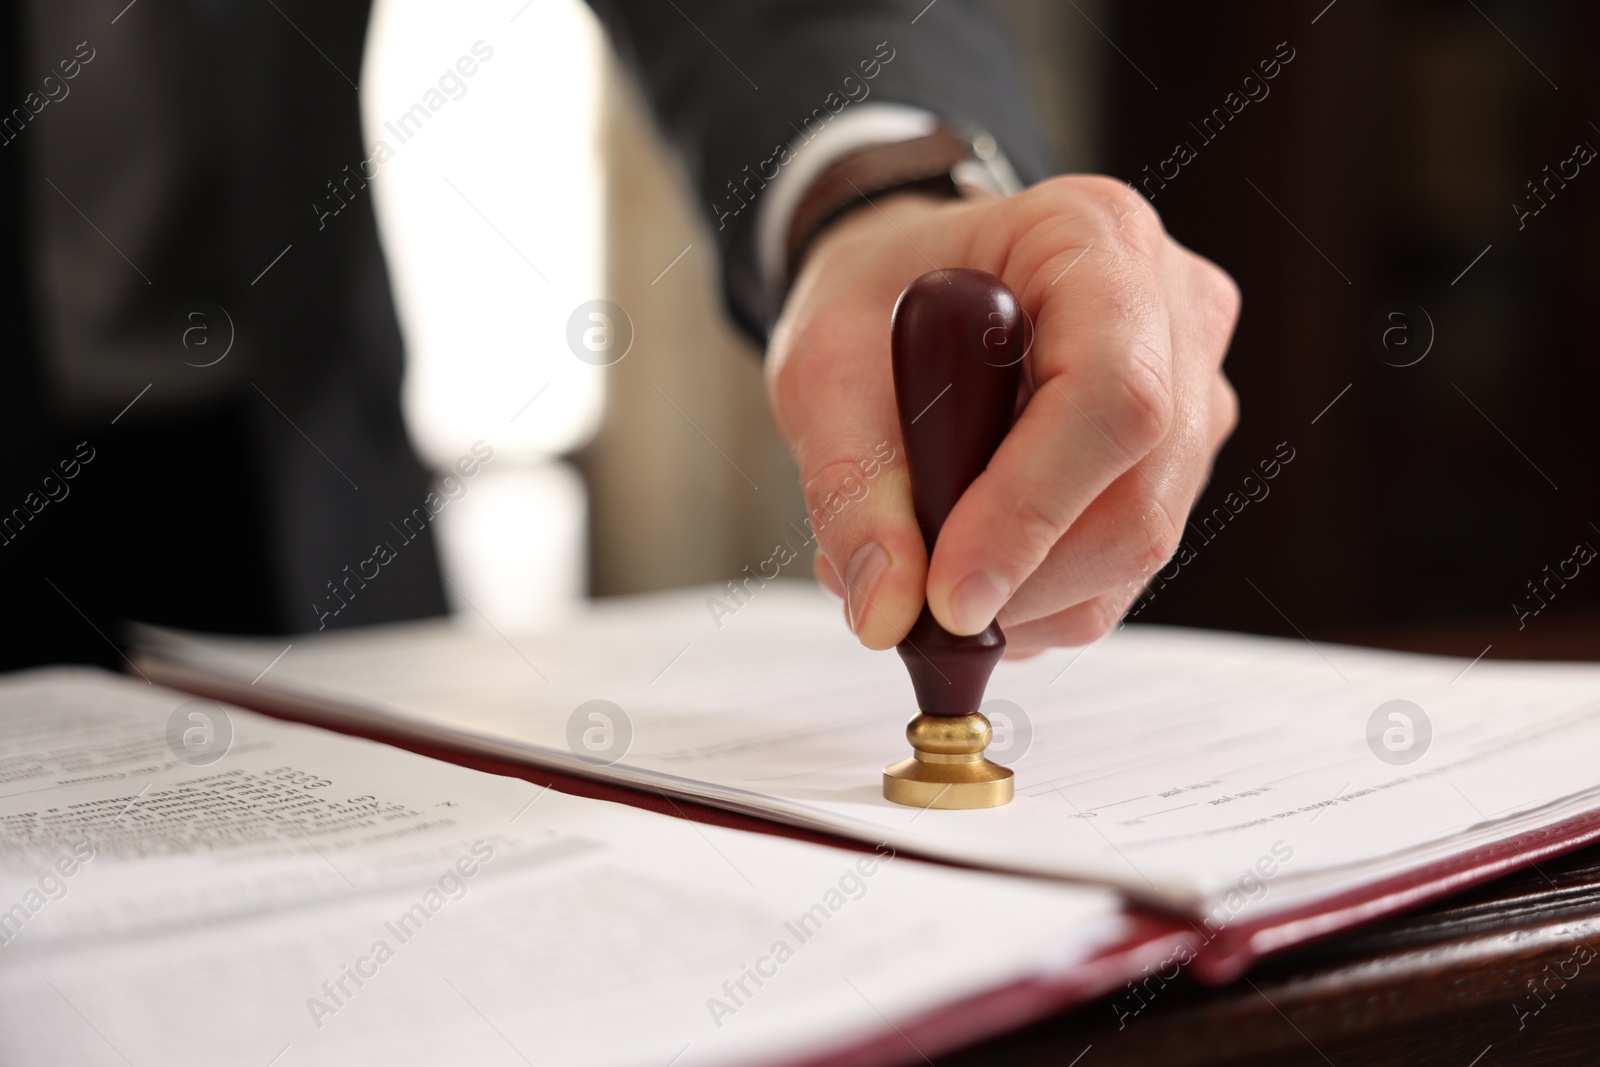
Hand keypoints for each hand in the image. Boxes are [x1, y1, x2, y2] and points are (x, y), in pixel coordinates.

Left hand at [765, 177, 1239, 652]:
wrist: (909, 292)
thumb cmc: (874, 298)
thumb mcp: (823, 367)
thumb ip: (850, 485)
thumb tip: (888, 612)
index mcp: (1095, 238)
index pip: (1109, 392)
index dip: (1032, 508)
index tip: (948, 593)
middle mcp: (1174, 312)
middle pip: (1139, 497)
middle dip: (1022, 579)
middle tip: (913, 606)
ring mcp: (1194, 392)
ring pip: (1136, 549)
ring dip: (1022, 600)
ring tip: (918, 572)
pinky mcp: (1181, 463)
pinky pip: (1125, 570)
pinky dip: (1038, 600)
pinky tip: (969, 568)